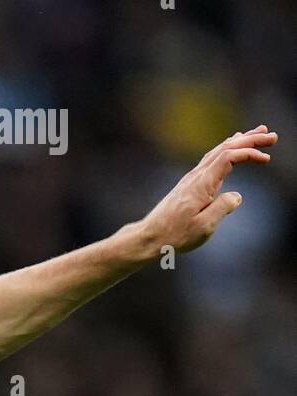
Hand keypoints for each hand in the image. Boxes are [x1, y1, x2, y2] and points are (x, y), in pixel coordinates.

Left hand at [137, 126, 276, 253]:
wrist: (149, 237)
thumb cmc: (174, 235)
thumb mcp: (204, 227)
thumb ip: (223, 208)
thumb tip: (236, 196)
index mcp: (202, 183)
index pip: (229, 157)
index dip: (249, 152)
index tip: (266, 158)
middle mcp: (196, 175)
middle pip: (225, 148)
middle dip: (250, 139)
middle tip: (271, 135)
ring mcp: (191, 178)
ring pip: (218, 151)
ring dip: (239, 141)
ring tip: (257, 133)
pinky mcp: (189, 184)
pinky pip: (211, 159)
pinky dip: (225, 149)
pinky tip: (231, 147)